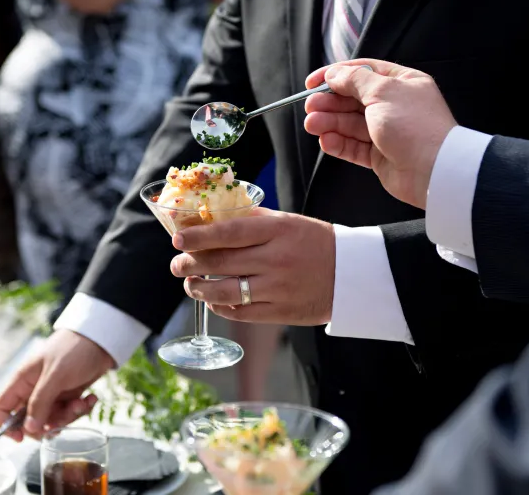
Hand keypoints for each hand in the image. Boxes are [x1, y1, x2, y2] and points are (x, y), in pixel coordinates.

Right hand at [0, 329, 111, 441]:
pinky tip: (91, 399)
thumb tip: (29, 429)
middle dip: (47, 424)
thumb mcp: (55, 375)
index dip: (6, 426)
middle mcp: (34, 389)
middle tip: (62, 420)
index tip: (21, 438)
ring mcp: (52, 393)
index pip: (1, 408)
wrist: (101, 339)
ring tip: (82, 403)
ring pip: (52, 420)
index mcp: (23, 381)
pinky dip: (81, 409)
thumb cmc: (73, 350)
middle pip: (30, 421)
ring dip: (69, 417)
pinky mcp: (69, 395)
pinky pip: (70, 413)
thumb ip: (40, 402)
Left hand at [170, 208, 335, 324]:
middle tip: (176, 264)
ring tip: (190, 284)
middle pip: (221, 262)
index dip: (198, 237)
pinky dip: (220, 306)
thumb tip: (214, 216)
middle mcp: (275, 259)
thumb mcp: (288, 221)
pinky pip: (240, 312)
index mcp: (277, 231)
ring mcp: (278, 288)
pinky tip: (212, 299)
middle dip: (190, 264)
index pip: (228, 232)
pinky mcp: (281, 312)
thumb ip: (253, 219)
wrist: (352, 274)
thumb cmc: (315, 243)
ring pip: (225, 290)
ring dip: (199, 288)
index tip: (177, 239)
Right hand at [303, 59, 456, 209]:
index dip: (335, 75)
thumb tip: (334, 73)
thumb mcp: (382, 91)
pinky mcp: (381, 156)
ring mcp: (387, 131)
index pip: (363, 71)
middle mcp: (394, 105)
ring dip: (329, 123)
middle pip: (353, 99)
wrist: (435, 170)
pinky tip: (326, 141)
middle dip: (329, 102)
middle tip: (310, 106)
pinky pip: (354, 147)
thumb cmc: (414, 125)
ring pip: (351, 124)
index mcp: (402, 83)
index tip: (312, 82)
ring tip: (312, 124)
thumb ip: (354, 79)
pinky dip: (339, 143)